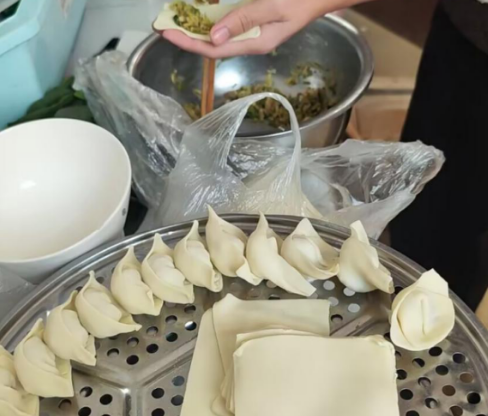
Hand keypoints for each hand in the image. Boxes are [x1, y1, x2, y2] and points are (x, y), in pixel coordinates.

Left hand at [161, 0, 366, 57]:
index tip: (166, 32)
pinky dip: (209, 19)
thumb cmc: (300, 0)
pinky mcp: (252, 22)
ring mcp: (250, 33)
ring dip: (194, 27)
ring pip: (216, 34)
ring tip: (174, 19)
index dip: (187, 42)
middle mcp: (248, 41)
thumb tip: (214, 37)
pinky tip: (197, 12)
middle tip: (162, 25)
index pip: (213, 49)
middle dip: (185, 35)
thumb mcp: (275, 8)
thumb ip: (245, 21)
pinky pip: (226, 24)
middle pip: (210, 43)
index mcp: (253, 44)